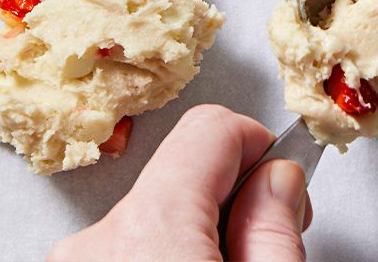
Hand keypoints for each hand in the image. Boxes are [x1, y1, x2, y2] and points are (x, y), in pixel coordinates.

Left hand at [48, 104, 310, 261]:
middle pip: (180, 176)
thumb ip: (274, 230)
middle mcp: (96, 241)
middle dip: (227, 203)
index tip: (282, 179)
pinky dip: (156, 259)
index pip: (210, 129)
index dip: (258, 146)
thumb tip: (278, 178)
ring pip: (151, 218)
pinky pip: (122, 249)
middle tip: (259, 251)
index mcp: (151, 231)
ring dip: (189, 239)